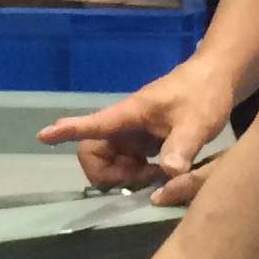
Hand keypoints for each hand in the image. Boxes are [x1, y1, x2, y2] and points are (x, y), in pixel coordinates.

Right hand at [41, 53, 235, 202]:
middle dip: (108, 174)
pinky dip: (138, 174)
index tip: (44, 135)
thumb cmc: (203, 93)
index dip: (67, 130)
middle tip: (141, 179)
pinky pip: (127, 163)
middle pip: (93, 153)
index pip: (92, 124)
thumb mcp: (198, 121)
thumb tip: (169, 173)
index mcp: (130, 114)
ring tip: (159, 176)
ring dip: (126, 177)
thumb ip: (183, 146)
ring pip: (110, 162)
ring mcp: (132, 134)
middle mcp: (124, 125)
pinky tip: (162, 174)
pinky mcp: (143, 141)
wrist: (215, 78)